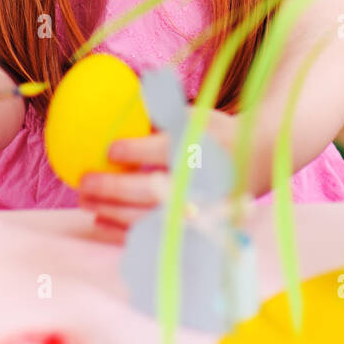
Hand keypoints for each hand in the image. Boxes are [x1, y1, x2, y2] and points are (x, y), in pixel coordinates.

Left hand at [78, 106, 237, 238]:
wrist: (260, 160)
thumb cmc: (217, 133)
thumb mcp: (196, 115)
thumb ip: (161, 113)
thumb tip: (116, 107)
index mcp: (205, 149)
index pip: (167, 152)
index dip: (136, 151)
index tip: (110, 150)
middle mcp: (204, 184)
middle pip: (153, 190)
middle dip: (114, 188)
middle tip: (84, 181)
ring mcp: (200, 212)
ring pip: (149, 218)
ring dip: (111, 212)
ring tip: (84, 201)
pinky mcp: (195, 230)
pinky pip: (154, 236)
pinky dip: (123, 232)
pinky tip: (99, 222)